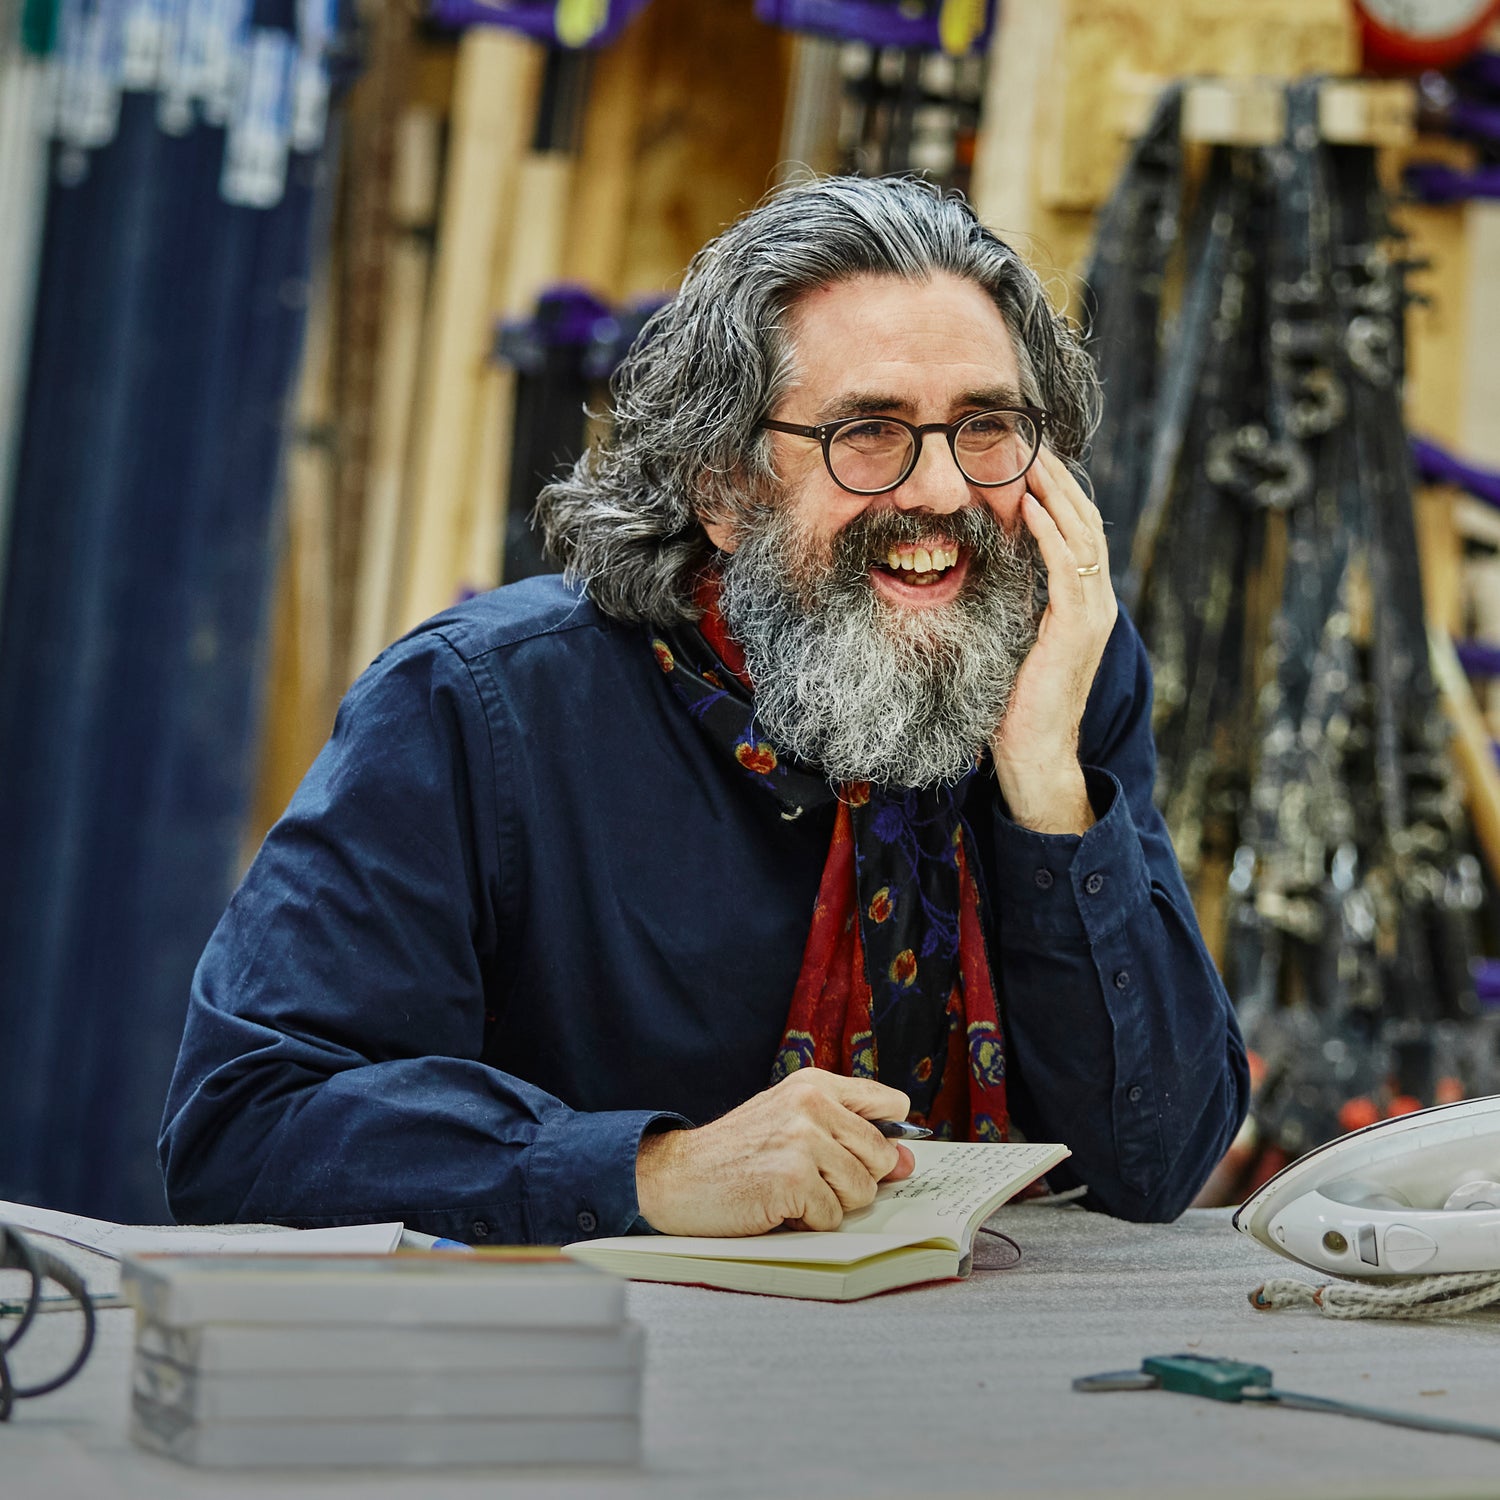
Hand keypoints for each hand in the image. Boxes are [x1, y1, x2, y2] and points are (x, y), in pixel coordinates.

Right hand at [634, 1069, 915, 1236]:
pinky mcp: (793, 1180)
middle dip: (854, 1180)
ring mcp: (803, 1141)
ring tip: (790, 1191)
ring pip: (861, 1192)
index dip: (886, 1137)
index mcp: (814, 1083)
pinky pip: (832, 1219)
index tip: (865, 1154)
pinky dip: (807, 1223)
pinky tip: (776, 1207)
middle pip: (881, 1156)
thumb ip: (846, 1134)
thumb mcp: (789, 1123)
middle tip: (809, 1178)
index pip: (889, 1104)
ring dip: (830, 1204)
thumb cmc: (735, 1153)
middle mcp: (812, 1104)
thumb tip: (906, 1161)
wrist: (674, 1176)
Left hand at [991, 445, 1117, 833]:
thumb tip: (980, 565)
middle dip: (1058, 479)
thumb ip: (1010, 601)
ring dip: (1056, 494)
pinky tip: (1031, 507)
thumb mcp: (1011, 638)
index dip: (1055, 493)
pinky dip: (1049, 534)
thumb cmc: (1013, 703)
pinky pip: (1067, 569)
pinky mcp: (1076, 630)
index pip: (1073, 531)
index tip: (1026, 458)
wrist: (1032, 755)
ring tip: (1031, 459)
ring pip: (1081, 536)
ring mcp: (1090, 615)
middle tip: (1029, 440)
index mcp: (1081, 603)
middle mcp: (1095, 602)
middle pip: (1083, 522)